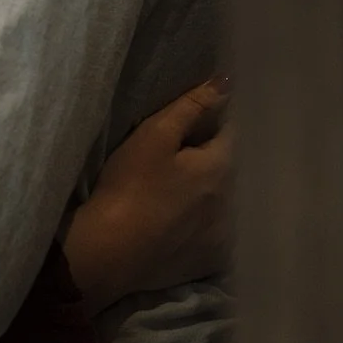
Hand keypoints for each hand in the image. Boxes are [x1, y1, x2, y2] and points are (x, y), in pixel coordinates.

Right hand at [64, 77, 232, 313]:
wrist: (109, 251)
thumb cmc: (129, 187)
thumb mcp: (154, 136)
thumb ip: (191, 107)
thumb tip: (225, 81)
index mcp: (222, 167)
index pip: (233, 133)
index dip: (218, 121)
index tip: (200, 119)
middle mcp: (233, 202)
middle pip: (232, 169)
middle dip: (217, 158)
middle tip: (186, 155)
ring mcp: (225, 235)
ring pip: (228, 203)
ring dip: (214, 193)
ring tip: (185, 191)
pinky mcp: (212, 261)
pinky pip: (218, 234)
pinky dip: (208, 225)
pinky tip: (187, 223)